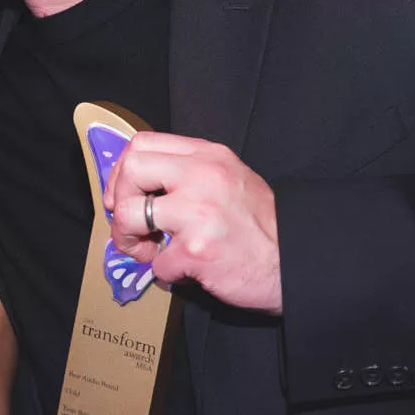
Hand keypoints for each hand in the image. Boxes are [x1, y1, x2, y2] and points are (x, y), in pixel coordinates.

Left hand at [106, 133, 282, 313]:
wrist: (296, 262)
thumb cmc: (260, 225)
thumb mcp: (229, 178)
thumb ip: (189, 172)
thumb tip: (137, 183)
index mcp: (208, 155)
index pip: (143, 143)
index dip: (123, 170)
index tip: (124, 194)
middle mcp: (203, 176)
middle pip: (132, 170)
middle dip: (119, 200)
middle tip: (130, 224)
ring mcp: (199, 212)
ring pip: (131, 215)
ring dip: (129, 239)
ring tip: (148, 251)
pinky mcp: (197, 250)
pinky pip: (157, 261)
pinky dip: (165, 271)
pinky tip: (185, 270)